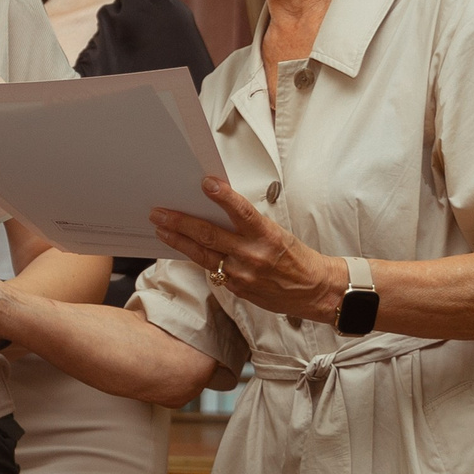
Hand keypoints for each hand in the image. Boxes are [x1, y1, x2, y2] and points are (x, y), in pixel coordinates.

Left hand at [152, 179, 344, 320]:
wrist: (313, 290)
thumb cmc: (296, 258)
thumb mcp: (276, 233)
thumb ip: (247, 225)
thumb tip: (218, 208)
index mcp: (266, 235)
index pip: (240, 211)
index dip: (222, 196)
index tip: (206, 183)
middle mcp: (252, 255)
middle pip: (209, 235)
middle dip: (180, 223)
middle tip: (159, 213)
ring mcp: (242, 274)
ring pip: (202, 254)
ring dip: (179, 240)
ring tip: (161, 229)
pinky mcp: (237, 288)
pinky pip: (210, 270)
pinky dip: (195, 257)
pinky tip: (182, 247)